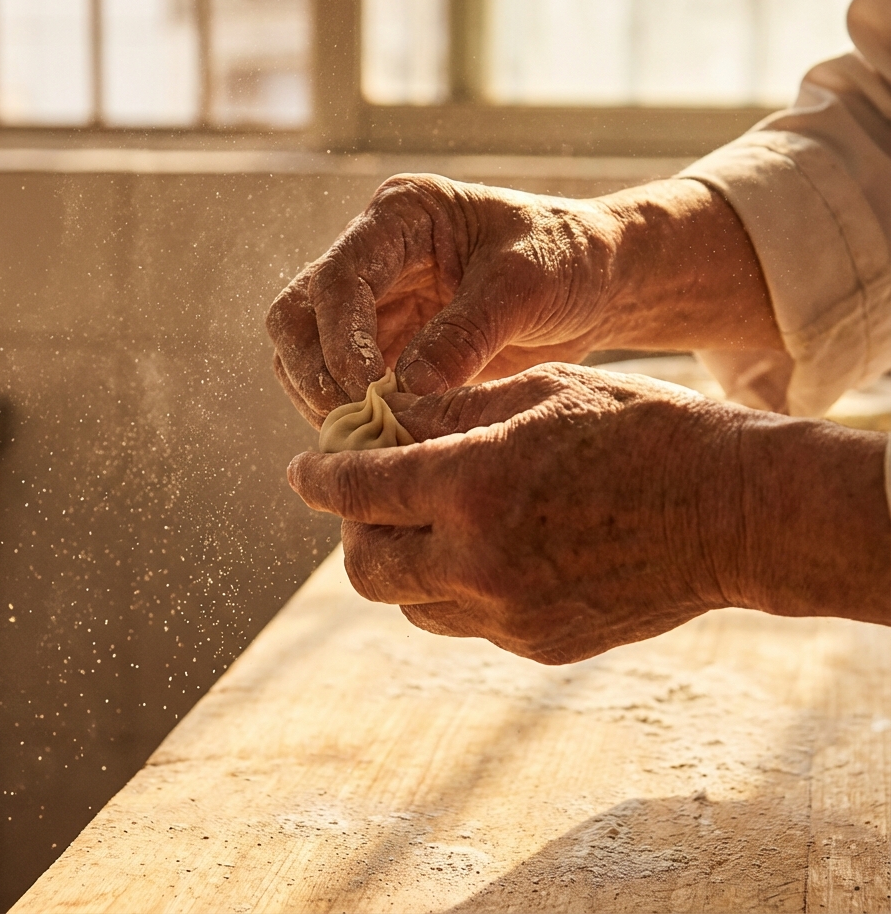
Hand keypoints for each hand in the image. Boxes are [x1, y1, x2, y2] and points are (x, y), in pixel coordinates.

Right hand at [267, 174, 620, 427]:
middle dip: (312, 371)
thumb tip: (409, 387)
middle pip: (296, 315)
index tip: (367, 388)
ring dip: (323, 399)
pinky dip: (351, 416)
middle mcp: (373, 257)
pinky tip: (383, 440)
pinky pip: (341, 385)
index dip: (340, 337)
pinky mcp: (386, 347)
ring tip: (368, 437)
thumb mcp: (526, 283)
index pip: (338, 276)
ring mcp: (374, 304)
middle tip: (353, 419)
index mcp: (400, 216)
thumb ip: (468, 330)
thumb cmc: (565, 258)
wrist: (593, 281)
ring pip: (304, 355)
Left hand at [288, 365, 890, 662]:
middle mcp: (479, 561)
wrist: (733, 511)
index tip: (301, 470)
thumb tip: (385, 416)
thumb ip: (451, 410)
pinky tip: (484, 550)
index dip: (318, 478)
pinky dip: (451, 587)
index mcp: (473, 485)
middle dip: (352, 532)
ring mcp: (509, 614)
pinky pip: (464, 621)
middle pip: (365, 568)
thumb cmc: (642, 431)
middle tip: (369, 500)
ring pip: (410, 603)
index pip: (359, 490)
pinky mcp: (538, 644)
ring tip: (430, 523)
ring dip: (401, 563)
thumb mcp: (540, 391)